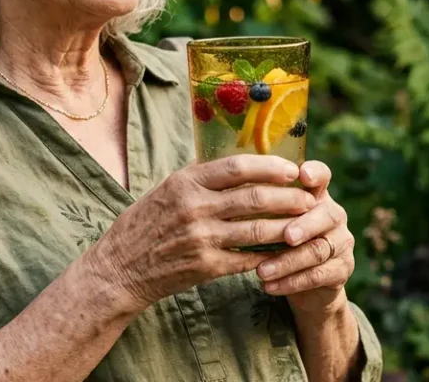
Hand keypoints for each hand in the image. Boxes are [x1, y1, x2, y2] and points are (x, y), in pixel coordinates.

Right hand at [86, 155, 315, 313]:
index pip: (239, 167)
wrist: (119, 269)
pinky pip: (248, 258)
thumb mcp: (167, 189)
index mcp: (186, 182)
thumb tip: (241, 161)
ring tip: (304, 224)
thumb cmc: (145, 224)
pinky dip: (269, 255)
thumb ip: (201, 176)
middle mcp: (195, 208)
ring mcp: (201, 239)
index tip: (293, 170)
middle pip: (256, 198)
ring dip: (287, 227)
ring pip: (258, 230)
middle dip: (290, 198)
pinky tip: (283, 252)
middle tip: (309, 199)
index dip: (272, 167)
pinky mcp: (206, 267)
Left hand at [255, 161, 354, 315]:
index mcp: (317, 196)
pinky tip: (269, 286)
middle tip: (286, 236)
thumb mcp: (273, 218)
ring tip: (261, 271)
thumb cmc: (282, 240)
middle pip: (326, 215)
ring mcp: (341, 242)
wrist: (307, 282)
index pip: (322, 175)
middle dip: (303, 225)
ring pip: (318, 250)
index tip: (302, 175)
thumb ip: (262, 204)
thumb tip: (226, 193)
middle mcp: (334, 215)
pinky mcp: (342, 269)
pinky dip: (291, 282)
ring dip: (288, 261)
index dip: (315, 172)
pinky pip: (318, 276)